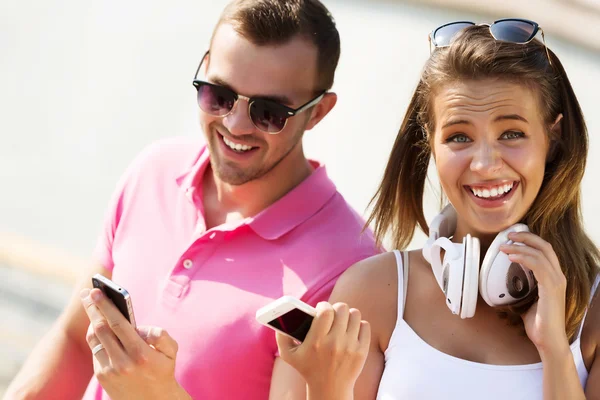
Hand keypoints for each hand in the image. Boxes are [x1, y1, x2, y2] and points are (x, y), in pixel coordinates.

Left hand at [80, 288, 189, 399]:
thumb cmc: (163, 370)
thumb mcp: (171, 351)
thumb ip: (160, 334)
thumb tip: (141, 327)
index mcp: (140, 353)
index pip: (117, 323)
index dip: (105, 305)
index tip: (96, 291)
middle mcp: (122, 363)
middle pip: (100, 328)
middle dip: (93, 308)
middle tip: (87, 293)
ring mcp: (109, 371)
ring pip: (94, 339)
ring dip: (92, 322)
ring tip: (93, 308)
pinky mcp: (102, 377)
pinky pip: (96, 351)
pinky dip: (97, 338)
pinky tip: (100, 329)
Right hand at [276, 302, 369, 396]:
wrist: (329, 389)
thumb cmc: (307, 368)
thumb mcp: (288, 355)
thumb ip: (281, 335)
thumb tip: (281, 317)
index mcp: (316, 341)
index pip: (325, 311)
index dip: (323, 305)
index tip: (320, 308)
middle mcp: (334, 343)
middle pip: (341, 309)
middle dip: (335, 307)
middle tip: (332, 314)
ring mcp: (350, 347)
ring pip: (354, 314)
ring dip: (348, 314)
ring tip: (342, 320)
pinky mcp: (362, 351)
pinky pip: (365, 326)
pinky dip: (359, 325)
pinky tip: (351, 329)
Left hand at [500, 232, 568, 355]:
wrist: (548, 341)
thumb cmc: (538, 323)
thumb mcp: (526, 300)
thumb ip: (521, 289)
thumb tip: (503, 283)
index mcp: (554, 277)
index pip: (545, 251)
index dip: (530, 240)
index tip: (513, 237)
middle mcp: (559, 276)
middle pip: (545, 247)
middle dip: (526, 237)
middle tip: (508, 234)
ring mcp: (557, 282)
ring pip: (540, 254)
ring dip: (521, 247)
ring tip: (504, 246)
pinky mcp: (552, 289)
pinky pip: (538, 266)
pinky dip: (524, 258)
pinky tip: (511, 257)